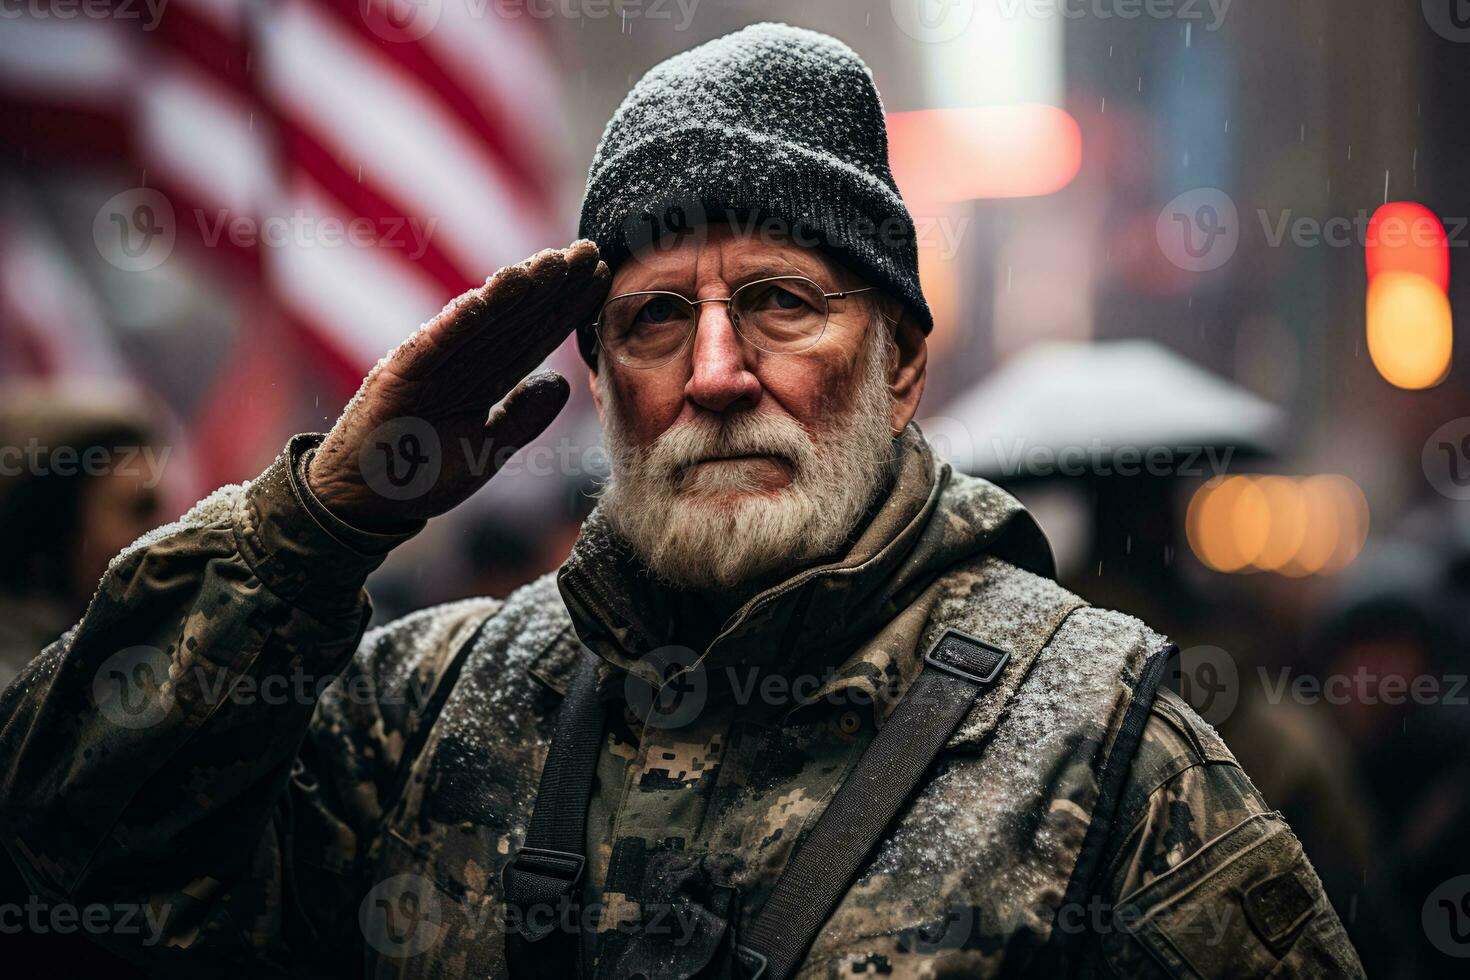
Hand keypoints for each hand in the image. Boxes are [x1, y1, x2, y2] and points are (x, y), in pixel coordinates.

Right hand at [307, 241, 609, 530]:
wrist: (362, 502)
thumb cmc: (420, 475)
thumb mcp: (486, 450)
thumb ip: (522, 419)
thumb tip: (561, 382)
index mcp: (483, 380)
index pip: (534, 337)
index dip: (567, 308)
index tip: (601, 277)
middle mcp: (460, 363)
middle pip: (513, 319)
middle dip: (551, 286)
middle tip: (587, 251)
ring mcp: (429, 365)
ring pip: (478, 323)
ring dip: (511, 292)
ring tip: (545, 264)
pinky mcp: (398, 377)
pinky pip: (432, 347)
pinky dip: (455, 323)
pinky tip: (482, 297)